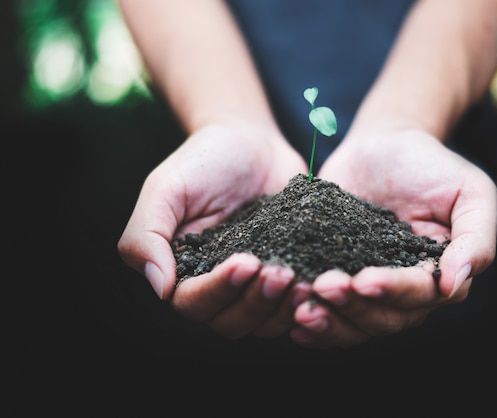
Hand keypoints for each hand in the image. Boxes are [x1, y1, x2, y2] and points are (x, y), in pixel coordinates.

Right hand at [117, 123, 310, 337]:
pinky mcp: (288, 274)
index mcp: (183, 272)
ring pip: (264, 322)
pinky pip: (295, 305)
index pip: (193, 303)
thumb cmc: (203, 161)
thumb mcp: (166, 188)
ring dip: (283, 308)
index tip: (246, 261)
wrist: (251, 141)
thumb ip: (146, 235)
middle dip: (257, 302)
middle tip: (282, 272)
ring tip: (303, 279)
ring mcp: (255, 285)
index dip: (219, 291)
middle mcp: (219, 286)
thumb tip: (159, 287)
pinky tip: (320, 281)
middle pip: (231, 322)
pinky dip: (306, 301)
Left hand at [290, 127, 496, 347]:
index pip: (419, 296)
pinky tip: (292, 318)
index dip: (392, 292)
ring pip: (355, 325)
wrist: (382, 144)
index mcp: (438, 274)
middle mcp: (405, 290)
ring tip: (301, 307)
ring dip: (329, 322)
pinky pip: (329, 313)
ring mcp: (368, 287)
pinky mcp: (338, 277)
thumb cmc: (430, 164)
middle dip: (353, 308)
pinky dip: (313, 323)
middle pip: (384, 319)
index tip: (363, 280)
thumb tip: (456, 284)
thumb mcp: (470, 191)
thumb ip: (475, 238)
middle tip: (323, 286)